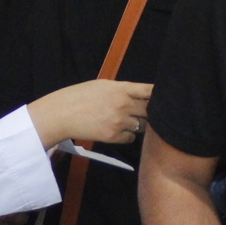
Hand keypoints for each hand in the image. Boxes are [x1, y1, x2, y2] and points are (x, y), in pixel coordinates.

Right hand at [28, 79, 152, 146]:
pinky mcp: (113, 136)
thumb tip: (138, 96)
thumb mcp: (101, 86)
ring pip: (143, 126)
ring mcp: (119, 121)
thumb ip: (121, 90)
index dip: (160, 96)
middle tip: (144, 114)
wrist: (61, 114)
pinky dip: (127, 136)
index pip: (150, 91)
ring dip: (139, 125)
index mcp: (121, 88)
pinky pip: (131, 138)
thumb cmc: (78, 97)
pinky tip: (117, 131)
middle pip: (151, 111)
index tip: (165, 99)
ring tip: (127, 122)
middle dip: (150, 113)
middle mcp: (124, 104)